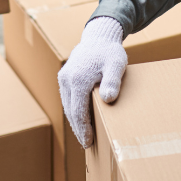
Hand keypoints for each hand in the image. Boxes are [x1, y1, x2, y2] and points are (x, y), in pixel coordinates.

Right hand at [57, 17, 125, 148]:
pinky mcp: (64, 76)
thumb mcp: (116, 65)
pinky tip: (80, 119)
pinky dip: (72, 110)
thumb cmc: (109, 52)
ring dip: (74, 121)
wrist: (98, 37)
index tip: (88, 141)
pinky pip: (67, 98)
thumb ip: (112, 81)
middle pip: (70, 111)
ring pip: (67, 105)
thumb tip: (108, 99)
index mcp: (78, 79)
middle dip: (78, 129)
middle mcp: (67, 79)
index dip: (83, 128)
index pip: (78, 111)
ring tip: (84, 135)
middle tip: (87, 144)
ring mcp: (64, 78)